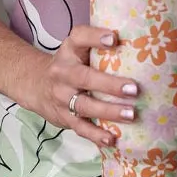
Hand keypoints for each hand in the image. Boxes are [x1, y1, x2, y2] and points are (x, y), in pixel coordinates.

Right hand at [28, 25, 138, 147]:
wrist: (36, 85)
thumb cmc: (70, 65)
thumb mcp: (78, 49)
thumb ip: (99, 47)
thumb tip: (139, 45)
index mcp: (69, 50)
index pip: (79, 37)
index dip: (95, 37)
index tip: (114, 38)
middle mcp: (63, 72)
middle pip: (84, 77)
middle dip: (109, 85)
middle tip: (133, 89)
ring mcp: (62, 96)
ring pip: (84, 105)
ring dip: (108, 111)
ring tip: (130, 115)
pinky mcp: (64, 117)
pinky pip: (80, 127)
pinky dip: (96, 135)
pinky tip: (112, 139)